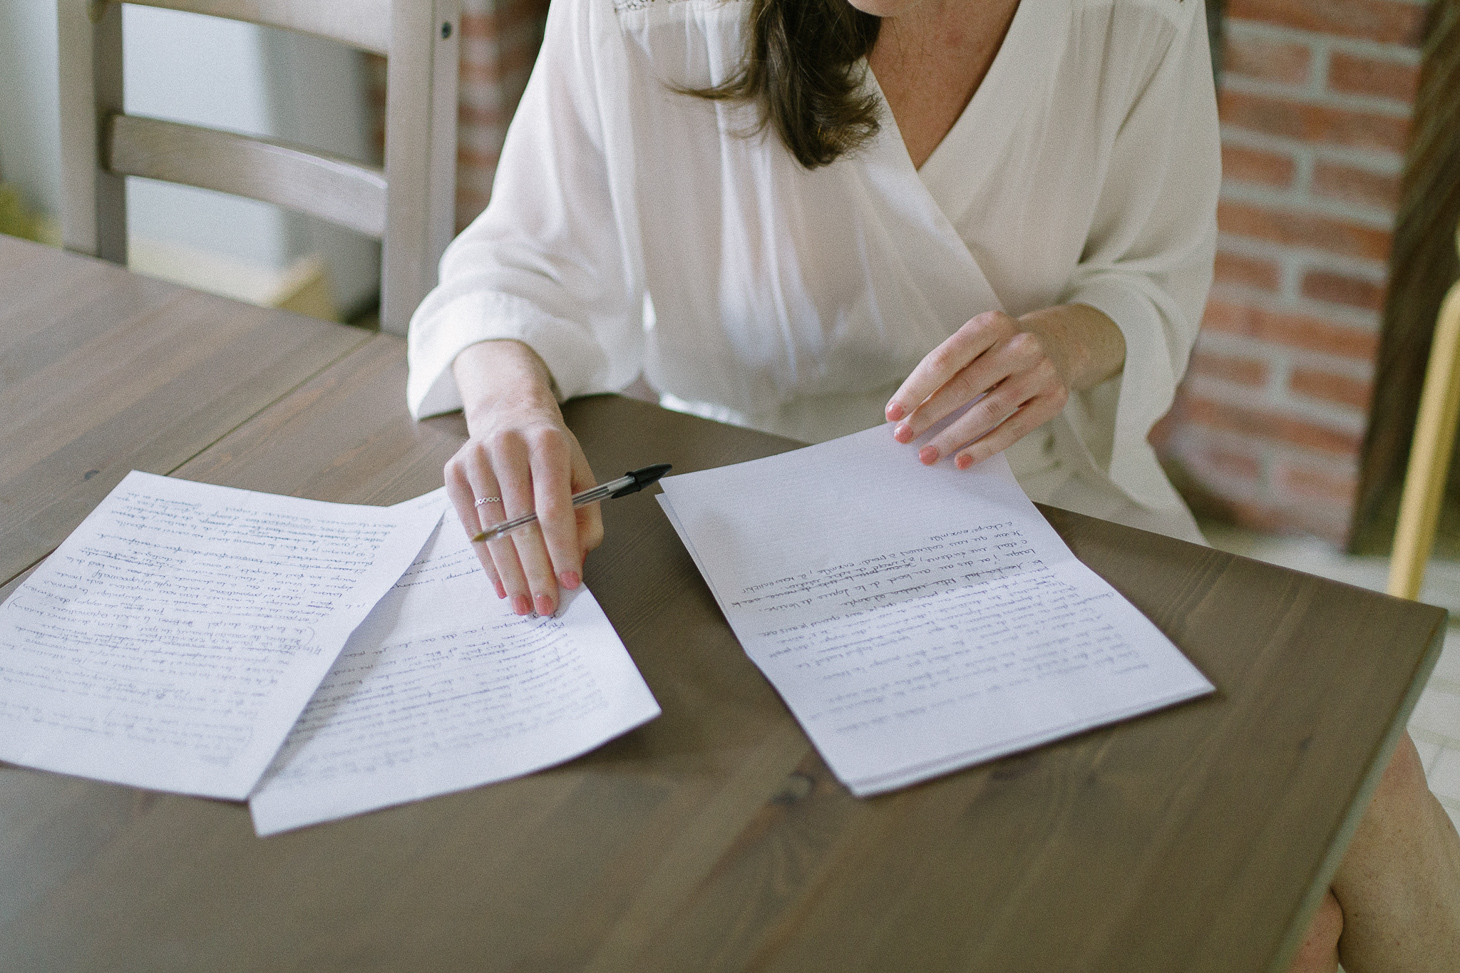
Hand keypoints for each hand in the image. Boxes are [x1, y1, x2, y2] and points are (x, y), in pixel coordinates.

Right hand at [444, 340, 602, 616]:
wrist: (508, 412)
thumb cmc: (549, 450)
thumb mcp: (580, 473)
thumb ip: (586, 516)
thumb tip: (575, 561)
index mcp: (547, 443)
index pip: (553, 507)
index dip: (562, 549)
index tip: (570, 582)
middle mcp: (507, 447)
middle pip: (521, 523)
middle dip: (536, 571)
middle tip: (546, 605)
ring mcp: (475, 459)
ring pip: (494, 531)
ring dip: (510, 574)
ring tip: (524, 604)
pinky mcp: (454, 473)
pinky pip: (471, 528)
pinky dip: (488, 561)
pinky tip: (502, 584)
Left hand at [883, 304, 1123, 468]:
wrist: (1061, 343)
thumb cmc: (1001, 348)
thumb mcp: (977, 344)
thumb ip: (948, 371)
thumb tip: (910, 412)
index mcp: (990, 325)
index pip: (944, 360)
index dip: (915, 389)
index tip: (892, 413)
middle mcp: (1019, 345)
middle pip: (964, 387)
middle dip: (928, 416)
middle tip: (904, 437)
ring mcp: (1040, 372)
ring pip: (987, 412)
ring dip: (952, 437)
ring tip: (928, 454)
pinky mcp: (1053, 399)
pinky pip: (1013, 430)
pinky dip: (984, 448)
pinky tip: (961, 459)